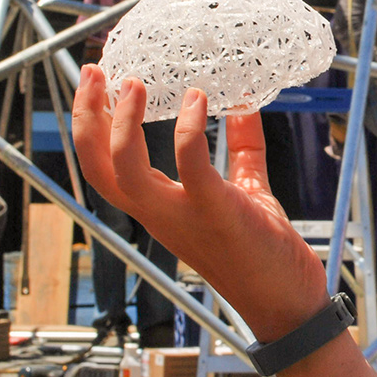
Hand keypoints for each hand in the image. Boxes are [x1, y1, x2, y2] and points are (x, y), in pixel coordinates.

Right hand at [72, 66, 328, 336]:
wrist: (290, 305)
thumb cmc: (266, 252)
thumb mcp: (247, 190)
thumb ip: (241, 148)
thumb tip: (243, 105)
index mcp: (161, 208)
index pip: (105, 167)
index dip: (90, 125)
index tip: (95, 82)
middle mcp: (161, 214)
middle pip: (98, 168)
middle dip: (86, 118)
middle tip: (94, 72)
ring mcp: (185, 217)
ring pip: (125, 173)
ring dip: (121, 125)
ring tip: (132, 84)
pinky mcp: (219, 214)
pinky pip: (190, 169)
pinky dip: (187, 132)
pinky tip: (197, 100)